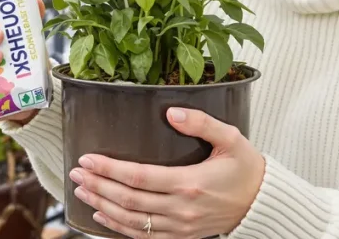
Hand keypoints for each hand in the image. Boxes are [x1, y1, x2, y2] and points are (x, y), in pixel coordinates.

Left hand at [68, 108, 265, 238]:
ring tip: (81, 191)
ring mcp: (179, 227)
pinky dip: (118, 227)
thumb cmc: (247, 169)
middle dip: (97, 185)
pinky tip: (101, 216)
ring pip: (130, 220)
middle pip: (127, 200)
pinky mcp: (180, 236)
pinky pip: (142, 236)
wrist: (262, 203)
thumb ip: (201, 122)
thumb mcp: (231, 137)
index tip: (88, 159)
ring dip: (101, 205)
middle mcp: (180, 209)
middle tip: (76, 172)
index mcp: (189, 183)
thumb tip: (171, 111)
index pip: (138, 177)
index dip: (109, 169)